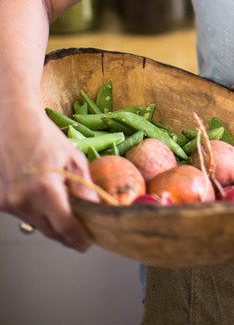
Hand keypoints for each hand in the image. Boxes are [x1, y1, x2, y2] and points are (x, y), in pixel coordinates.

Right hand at [0, 108, 96, 251]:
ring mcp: (8, 202)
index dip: (78, 237)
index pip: (64, 225)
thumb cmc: (43, 136)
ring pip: (37, 224)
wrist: (14, 122)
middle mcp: (22, 198)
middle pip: (50, 230)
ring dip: (52, 223)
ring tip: (65, 211)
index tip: (87, 242)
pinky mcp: (0, 202)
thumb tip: (94, 209)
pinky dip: (37, 213)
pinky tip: (44, 200)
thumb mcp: (72, 157)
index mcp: (44, 187)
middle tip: (82, 233)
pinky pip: (24, 215)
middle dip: (68, 234)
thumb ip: (83, 187)